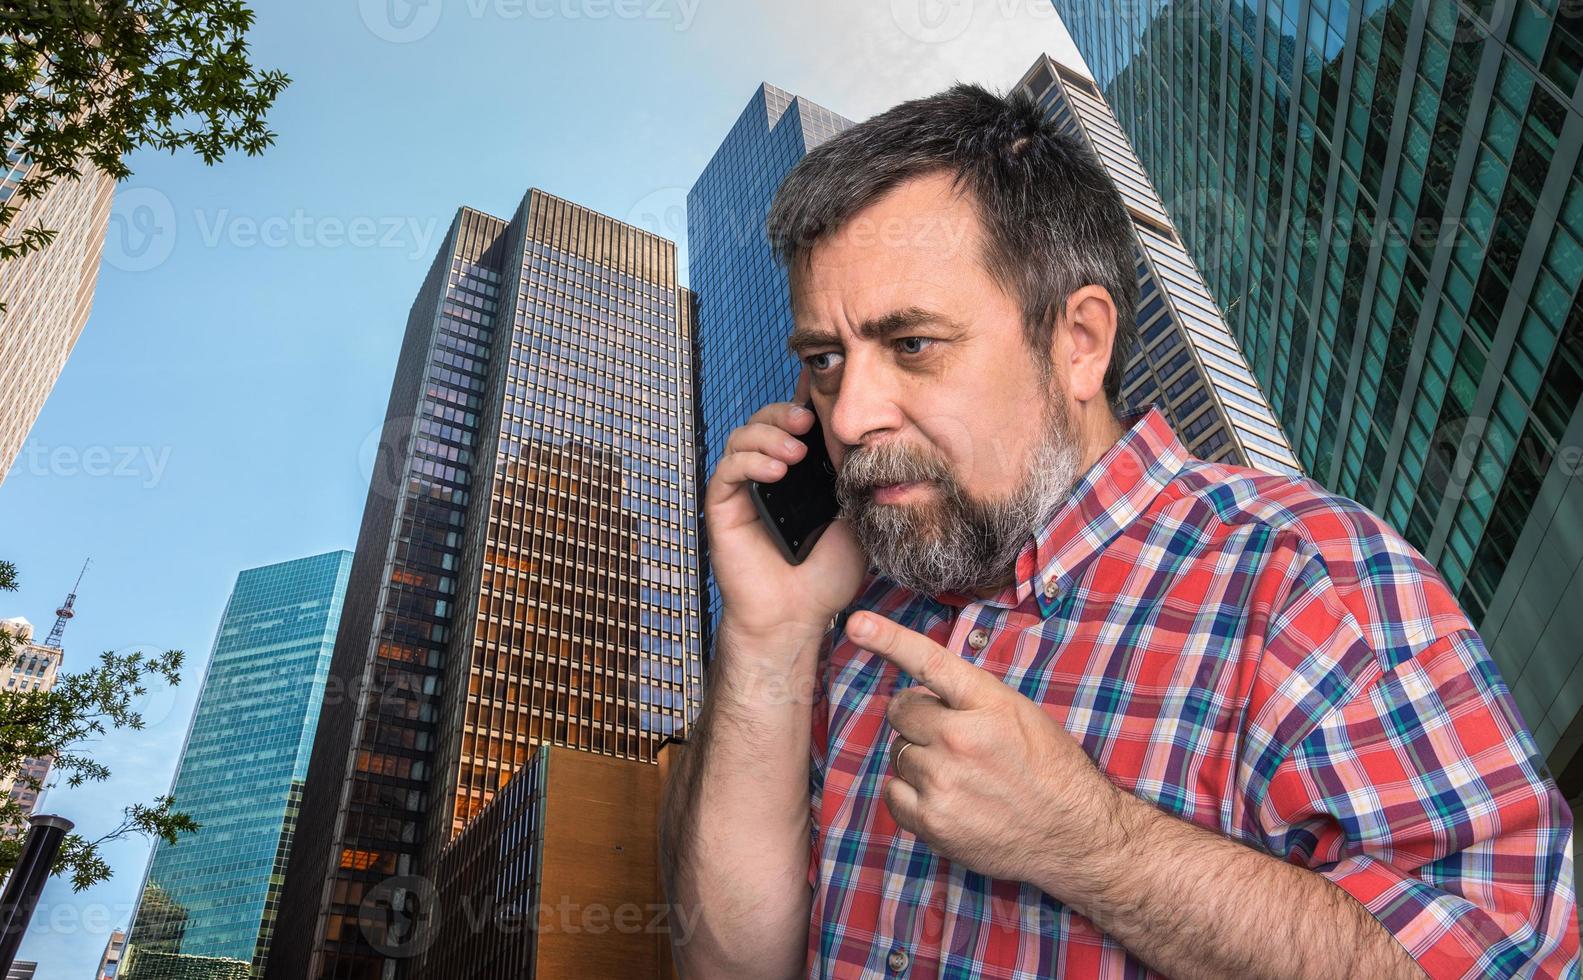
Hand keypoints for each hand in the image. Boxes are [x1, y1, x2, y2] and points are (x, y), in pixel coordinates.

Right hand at [704, 368, 868, 645]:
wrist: (800, 616)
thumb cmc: (827, 574)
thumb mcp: (854, 516)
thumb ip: (853, 477)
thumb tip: (868, 434)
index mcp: (800, 473)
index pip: (797, 423)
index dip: (805, 398)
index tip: (824, 380)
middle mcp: (769, 474)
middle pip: (766, 420)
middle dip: (785, 411)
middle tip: (807, 419)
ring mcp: (744, 488)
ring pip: (744, 436)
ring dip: (768, 434)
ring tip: (796, 451)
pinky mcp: (722, 506)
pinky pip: (727, 469)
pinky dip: (750, 461)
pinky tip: (775, 470)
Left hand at [845, 610, 1130, 899]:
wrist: (1076, 834)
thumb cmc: (1051, 769)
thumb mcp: (1020, 714)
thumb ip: (969, 699)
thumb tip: (921, 694)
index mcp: (989, 703)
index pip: (930, 662)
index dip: (889, 638)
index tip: (856, 624)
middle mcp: (961, 738)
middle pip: (901, 712)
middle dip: (917, 721)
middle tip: (951, 740)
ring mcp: (943, 781)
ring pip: (898, 753)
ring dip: (919, 761)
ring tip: (962, 777)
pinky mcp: (932, 821)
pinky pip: (893, 793)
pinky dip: (911, 796)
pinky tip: (947, 801)